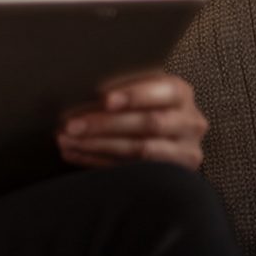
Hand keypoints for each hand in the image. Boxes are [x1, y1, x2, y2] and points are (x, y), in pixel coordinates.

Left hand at [57, 73, 207, 169]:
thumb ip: (122, 84)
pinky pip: (132, 169)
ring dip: (97, 145)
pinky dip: (98, 161)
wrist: (165, 128)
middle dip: (105, 125)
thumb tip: (81, 80)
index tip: (105, 100)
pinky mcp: (172, 175)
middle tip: (71, 125)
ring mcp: (185, 151)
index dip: (135, 96)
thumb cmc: (139, 99)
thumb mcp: (139, 85)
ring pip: (140, 149)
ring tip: (66, 140)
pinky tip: (74, 154)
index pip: (163, 92)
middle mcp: (189, 122)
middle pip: (149, 124)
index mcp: (180, 92)